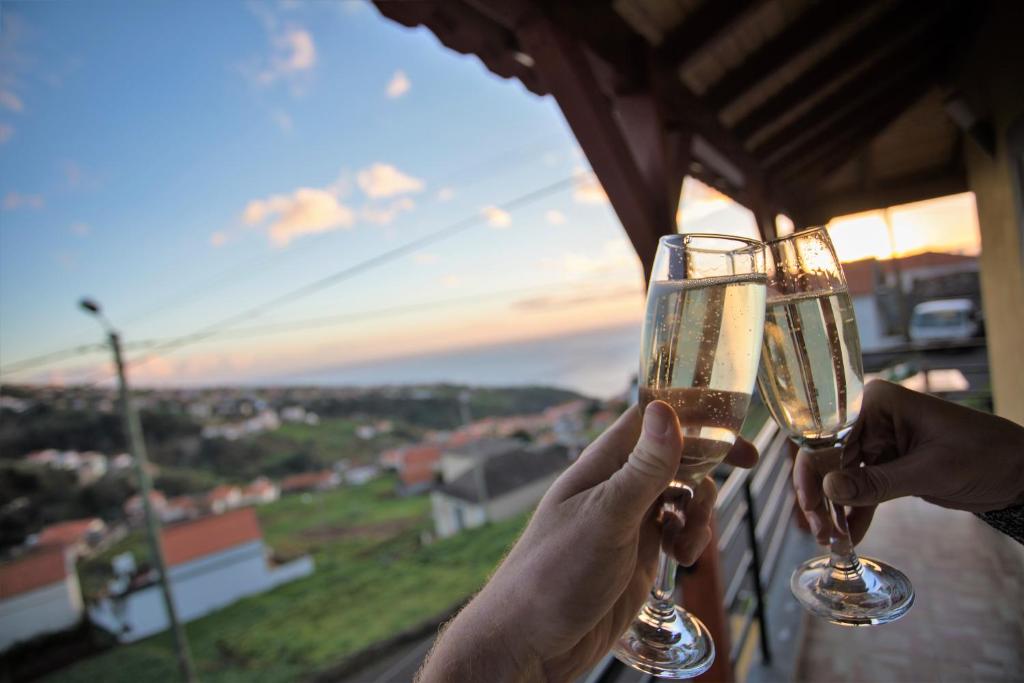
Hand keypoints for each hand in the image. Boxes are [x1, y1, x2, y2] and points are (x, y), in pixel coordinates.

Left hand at [417, 401, 757, 682]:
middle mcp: (616, 486)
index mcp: (602, 465)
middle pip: (676, 455)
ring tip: (689, 542)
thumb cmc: (555, 573)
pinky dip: (692, 539)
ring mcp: (629, 520)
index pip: (650, 419)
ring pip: (683, 495)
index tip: (731, 423)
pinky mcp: (638, 553)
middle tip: (746, 466)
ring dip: (702, 511)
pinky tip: (683, 560)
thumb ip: (642, 469)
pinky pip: (679, 530)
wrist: (533, 642)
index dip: (693, 414)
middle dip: (708, 464)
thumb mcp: (607, 517)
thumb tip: (665, 411)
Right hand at [795, 379, 1023, 544]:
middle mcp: (868, 419)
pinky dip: (853, 513)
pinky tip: (849, 536)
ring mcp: (876, 443)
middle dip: (819, 495)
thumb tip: (829, 489)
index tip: (811, 506)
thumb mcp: (930, 470)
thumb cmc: (985, 454)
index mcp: (875, 403)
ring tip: (831, 540)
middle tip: (820, 531)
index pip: (825, 434)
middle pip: (825, 457)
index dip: (811, 471)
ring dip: (832, 508)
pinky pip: (859, 489)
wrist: (1020, 471)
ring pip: (837, 476)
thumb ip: (877, 482)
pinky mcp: (886, 466)